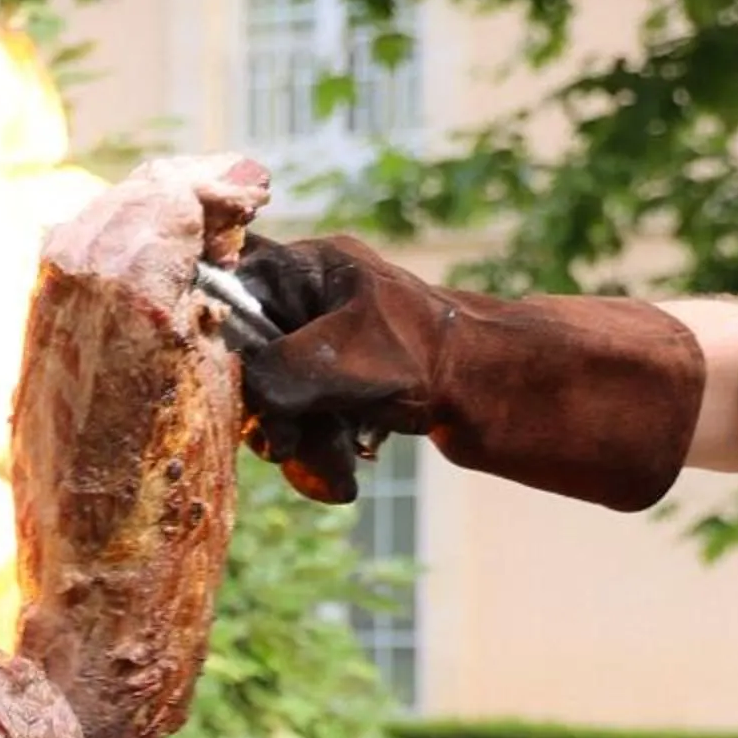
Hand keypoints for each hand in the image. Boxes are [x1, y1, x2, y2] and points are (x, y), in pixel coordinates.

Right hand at [230, 235, 708, 515]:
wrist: (527, 392)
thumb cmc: (444, 357)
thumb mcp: (348, 361)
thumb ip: (276, 375)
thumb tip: (237, 404)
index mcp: (308, 267)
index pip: (223, 288)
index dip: (211, 341)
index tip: (225, 387)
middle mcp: (313, 300)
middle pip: (244, 359)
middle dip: (266, 414)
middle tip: (292, 442)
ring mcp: (331, 346)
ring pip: (274, 403)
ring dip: (298, 446)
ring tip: (338, 470)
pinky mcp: (350, 388)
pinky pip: (307, 425)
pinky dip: (321, 454)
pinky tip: (352, 468)